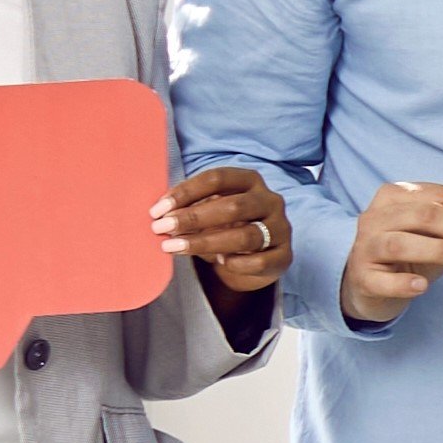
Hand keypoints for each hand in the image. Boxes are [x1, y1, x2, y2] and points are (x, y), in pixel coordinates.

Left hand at [154, 166, 291, 293]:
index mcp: (250, 181)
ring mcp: (281, 228)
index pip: (218, 179)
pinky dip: (236, 263)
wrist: (256, 258)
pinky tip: (220, 263)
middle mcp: (270, 201)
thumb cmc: (227, 227)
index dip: (187, 192)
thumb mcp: (209, 211)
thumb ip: (190, 209)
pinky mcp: (284, 255)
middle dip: (193, 217)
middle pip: (233, 206)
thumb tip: (160, 216)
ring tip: (174, 247)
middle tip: (161, 229)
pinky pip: (259, 261)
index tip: (158, 210)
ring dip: (204, 242)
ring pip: (245, 236)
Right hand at [338, 182, 442, 324]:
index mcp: (396, 195)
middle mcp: (376, 216)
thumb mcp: (433, 231)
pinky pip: (381, 280)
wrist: (369, 281)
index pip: (442, 195)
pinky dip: (403, 283)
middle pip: (425, 215)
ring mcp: (365, 247)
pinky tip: (422, 286)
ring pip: (401, 243)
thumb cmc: (411, 250)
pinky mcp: (362, 277)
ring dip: (439, 249)